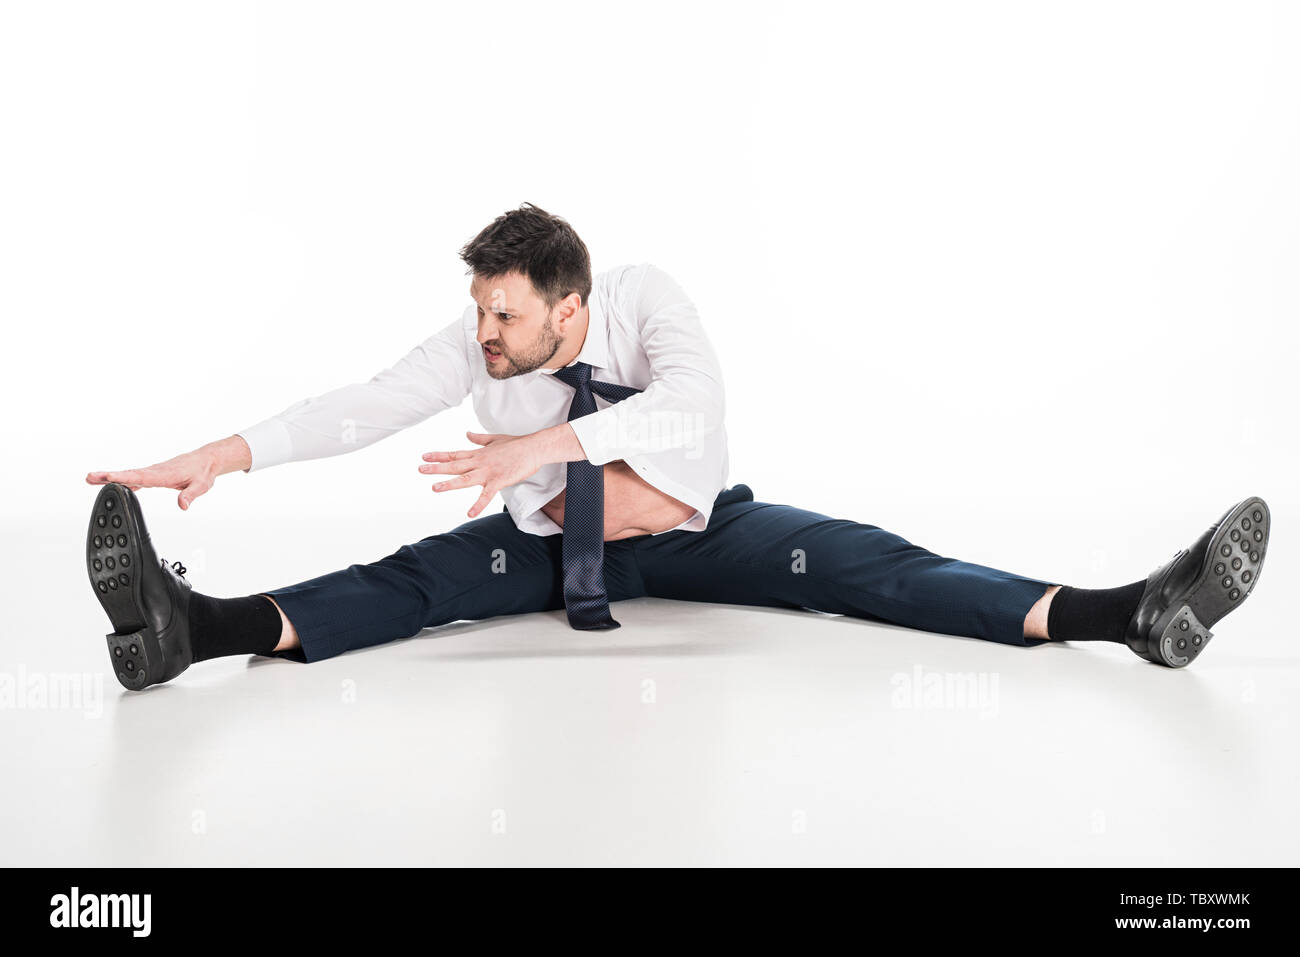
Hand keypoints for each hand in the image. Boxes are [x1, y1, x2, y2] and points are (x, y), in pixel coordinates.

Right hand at [85, 436, 250, 510]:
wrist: (206, 460)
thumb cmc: (203, 472)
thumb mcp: (201, 486)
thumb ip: (191, 495)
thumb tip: (183, 505)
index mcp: (164, 474)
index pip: (141, 477)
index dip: (124, 478)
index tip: (109, 477)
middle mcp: (155, 472)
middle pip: (129, 474)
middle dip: (109, 476)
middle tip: (89, 477)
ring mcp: (153, 472)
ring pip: (129, 475)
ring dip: (110, 477)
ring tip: (91, 479)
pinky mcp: (154, 475)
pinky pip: (135, 478)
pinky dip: (123, 480)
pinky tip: (112, 485)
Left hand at [420, 431, 543, 518]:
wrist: (533, 448)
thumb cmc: (517, 444)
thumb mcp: (495, 439)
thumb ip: (479, 438)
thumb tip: (467, 434)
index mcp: (478, 454)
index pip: (455, 455)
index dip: (439, 456)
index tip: (424, 456)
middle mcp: (480, 462)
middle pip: (455, 466)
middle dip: (437, 468)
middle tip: (421, 469)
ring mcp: (488, 472)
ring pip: (465, 478)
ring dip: (449, 483)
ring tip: (435, 488)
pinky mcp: (499, 481)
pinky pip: (486, 495)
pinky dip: (478, 505)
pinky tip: (469, 513)